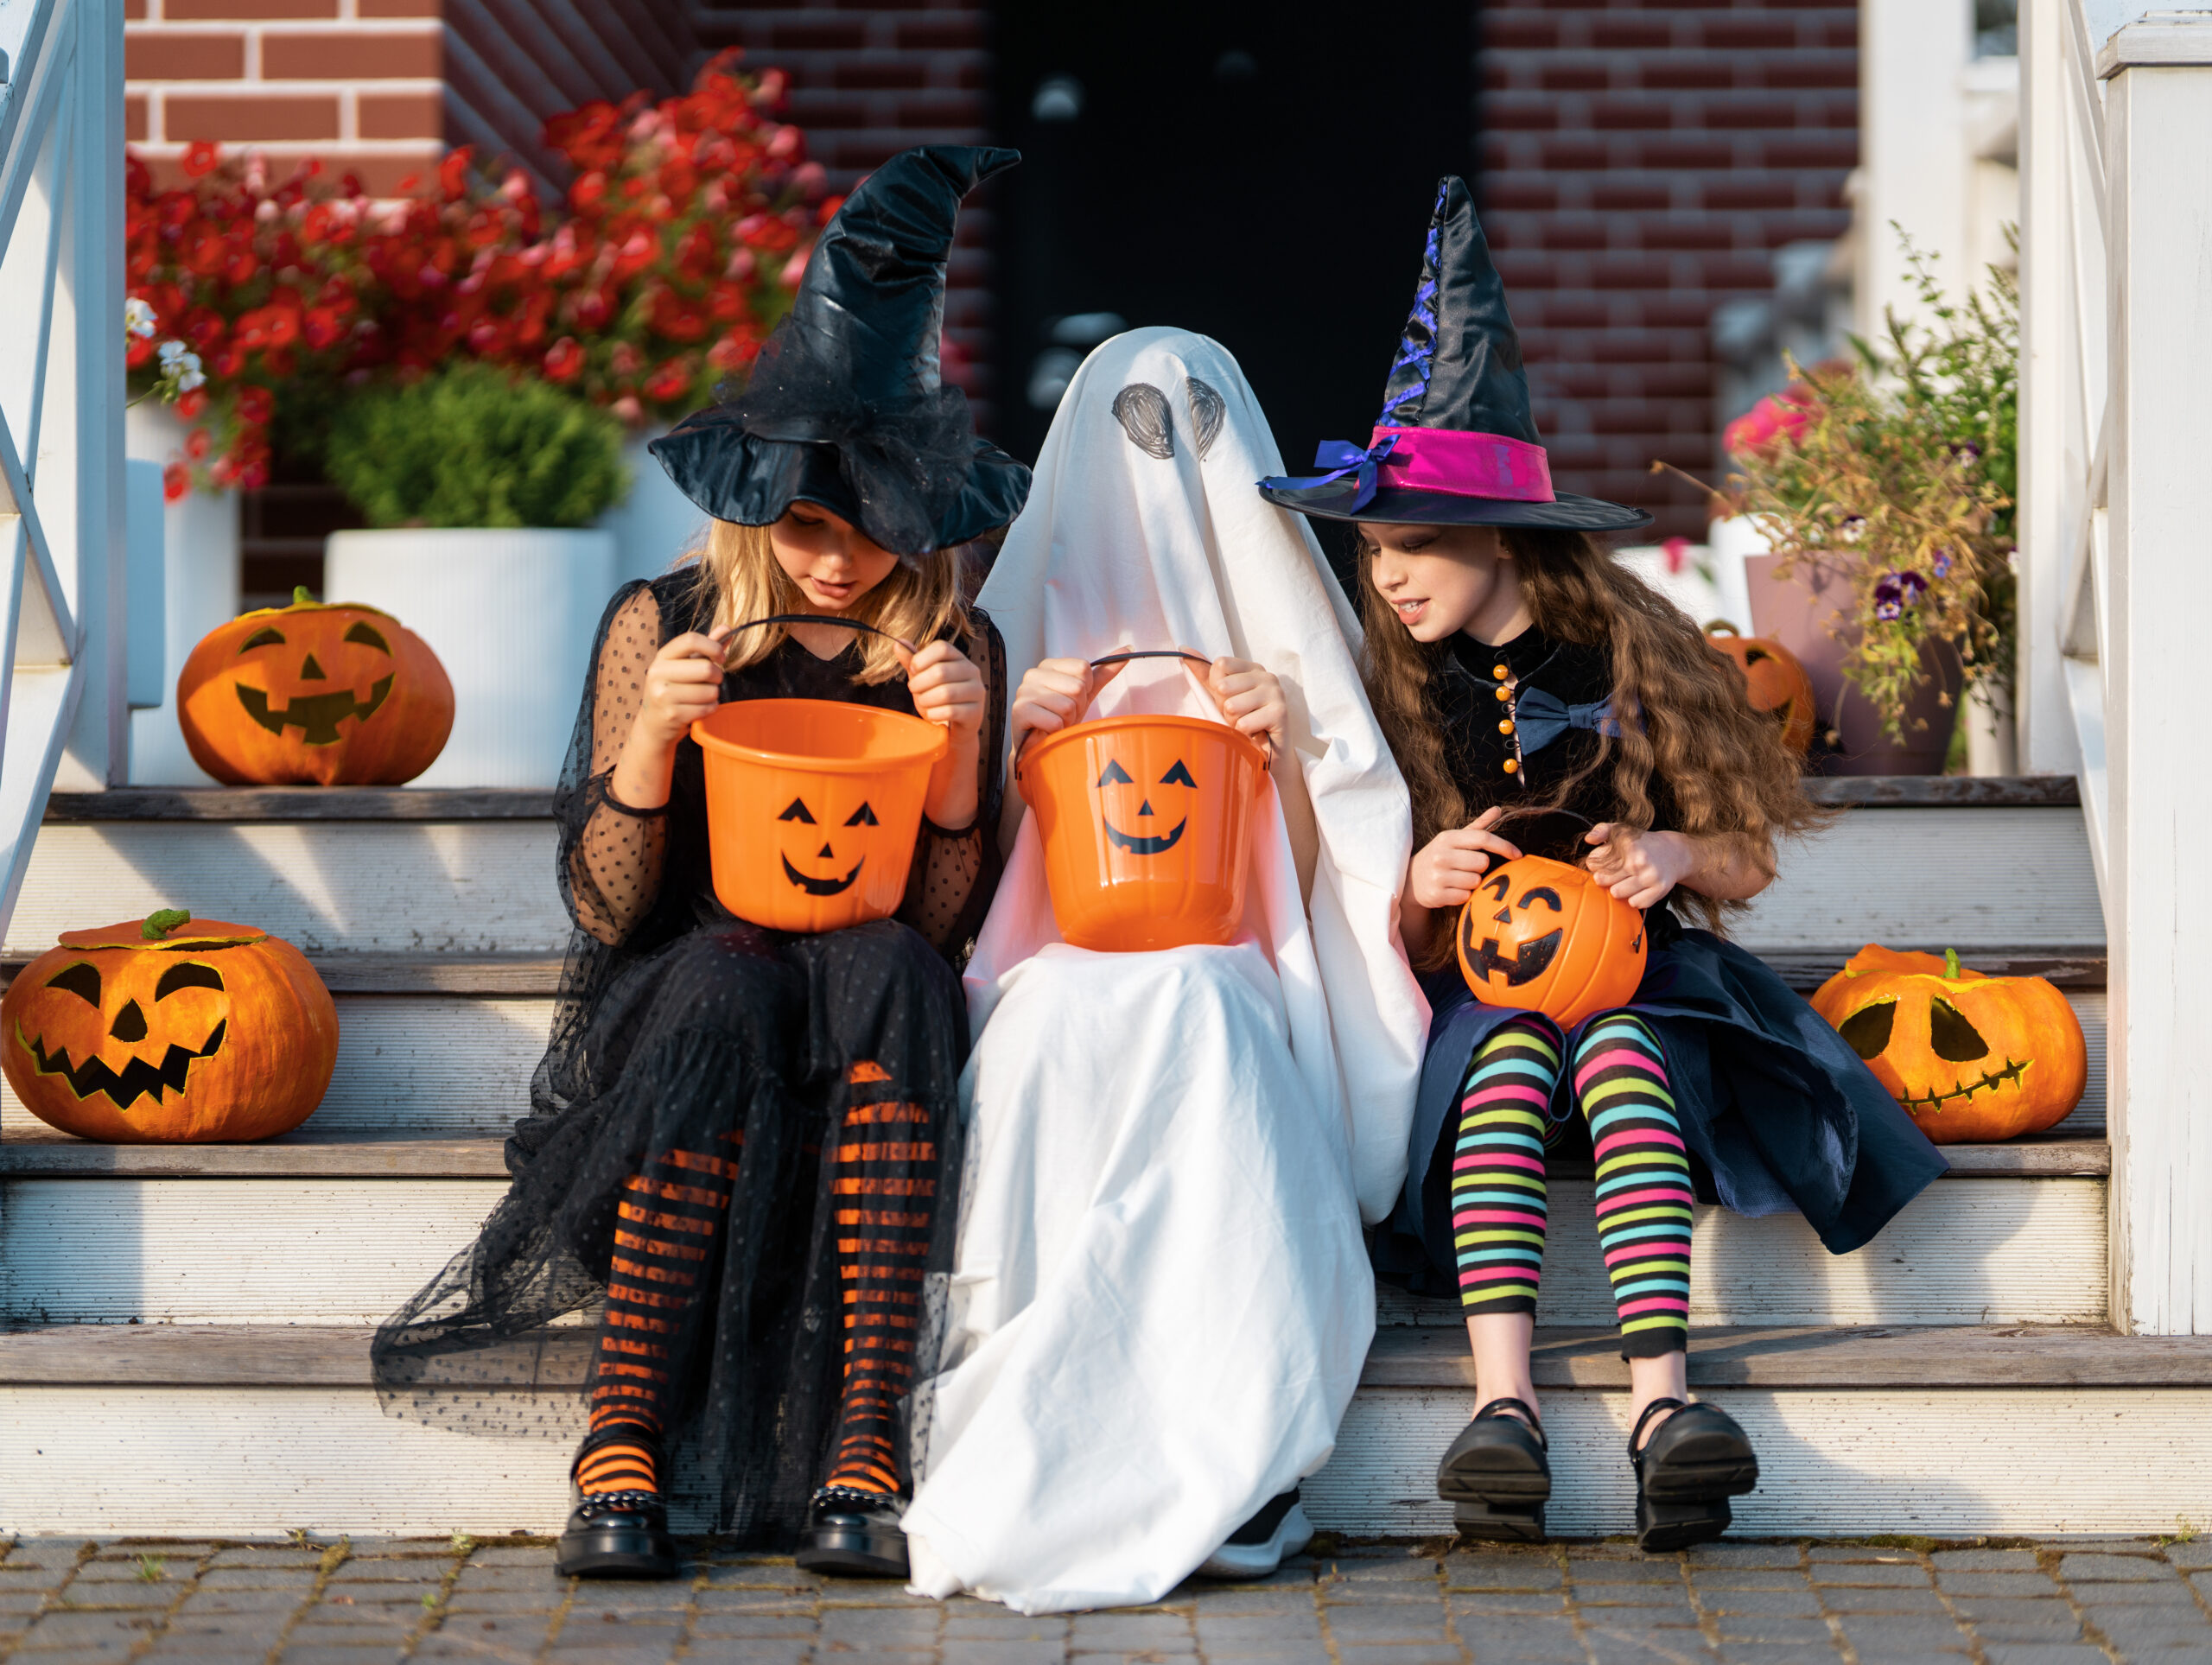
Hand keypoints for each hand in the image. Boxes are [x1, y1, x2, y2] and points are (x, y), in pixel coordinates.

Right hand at [633, 628, 731, 750]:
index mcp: (662, 657)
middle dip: (717, 676)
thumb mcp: (684, 665)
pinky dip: (710, 709)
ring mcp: (663, 695)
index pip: (691, 640)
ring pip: (710, 691)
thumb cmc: (674, 689)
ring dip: (713, 695)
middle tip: (712, 681)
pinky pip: (707, 708)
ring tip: (702, 697)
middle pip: (706, 668)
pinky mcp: (672, 715)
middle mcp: (658, 673)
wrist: (654, 723)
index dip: (713, 647)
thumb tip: (726, 628)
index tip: (720, 658)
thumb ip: (705, 648)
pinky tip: (699, 708)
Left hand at [902, 639, 984, 742]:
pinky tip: (932, 715)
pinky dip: (935, 714)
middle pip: (941, 671)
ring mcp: (977, 691)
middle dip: (920, 683)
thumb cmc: (937, 699)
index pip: (942, 648)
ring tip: (923, 703)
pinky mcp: (976, 712)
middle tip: (914, 690)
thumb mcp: (922, 678)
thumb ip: (912, 662)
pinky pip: (951, 712)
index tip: (913, 670)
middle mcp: (972, 671)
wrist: (953, 727)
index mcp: (959, 658)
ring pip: (946, 693)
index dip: (922, 659)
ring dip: (926, 700)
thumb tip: (898, 643)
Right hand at [1010, 651, 1127, 747]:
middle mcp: (1033, 674)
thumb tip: (1127, 649)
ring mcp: (1024, 691)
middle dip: (1076, 708)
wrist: (1040, 747)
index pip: (1084, 668)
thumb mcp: (1085, 694)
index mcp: (1049, 665)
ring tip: (1055, 724)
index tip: (1073, 700)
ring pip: (1067, 706)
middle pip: (1077, 687)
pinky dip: (1057, 732)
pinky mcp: (1019, 711)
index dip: (1085, 690)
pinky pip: (1055, 721)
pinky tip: (1046, 732)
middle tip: (1063, 716)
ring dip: (1067, 721)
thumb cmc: (1060, 718)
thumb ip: (1103, 672)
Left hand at [1204, 654, 1286, 760]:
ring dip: (1234, 723)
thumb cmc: (1244, 720)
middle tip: (1239, 716)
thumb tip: (1183, 650)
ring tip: (1247, 725)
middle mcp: (1266, 676)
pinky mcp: (1280, 713)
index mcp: (1252, 668)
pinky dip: (1245, 734)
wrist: (1271, 752)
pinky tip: (1256, 734)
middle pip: (1223, 687)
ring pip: (1232, 707)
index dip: (1216, 687)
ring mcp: (1275, 693)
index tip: (1228, 699)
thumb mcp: (1221, 696)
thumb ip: (1204, 673)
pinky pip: (1244, 723)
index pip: (1220, 665)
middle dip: (1225, 708)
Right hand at [1408, 806, 1523, 911]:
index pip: (1483, 838)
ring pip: (1475, 880)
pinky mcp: (1437, 894)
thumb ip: (1478, 826)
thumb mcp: (1453, 839)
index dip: (1504, 846)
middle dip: (1480, 866)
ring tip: (1457, 879)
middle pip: (1482, 862)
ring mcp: (1438, 875)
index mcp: (1447, 838)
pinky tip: (1451, 889)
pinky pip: (1466, 896)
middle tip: (1466, 867)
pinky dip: (1463, 895)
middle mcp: (1441, 855)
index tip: (1518, 854)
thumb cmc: (1439, 856)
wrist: (1409, 880)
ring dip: (1472, 882)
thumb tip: (1498, 810)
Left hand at [1584, 824, 1691, 908]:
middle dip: (1605, 877)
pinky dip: (1635, 898)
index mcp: (1627, 845)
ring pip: (1616, 893)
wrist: (1675, 852)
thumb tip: (1589, 840)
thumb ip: (1601, 830)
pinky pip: (1635, 903)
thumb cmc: (1643, 843)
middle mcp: (1639, 860)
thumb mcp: (1621, 830)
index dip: (1595, 864)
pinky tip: (1640, 888)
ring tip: (1628, 880)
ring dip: (1619, 889)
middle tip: (1617, 872)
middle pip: (1601, 880)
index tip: (1605, 861)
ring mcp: (1650, 876)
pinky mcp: (1659, 889)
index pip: (1593, 863)